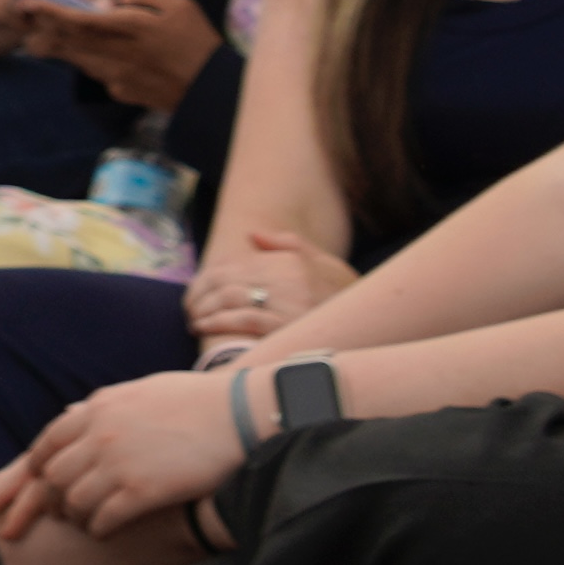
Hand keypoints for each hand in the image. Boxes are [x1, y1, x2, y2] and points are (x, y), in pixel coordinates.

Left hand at [0, 365, 255, 546]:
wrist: (238, 414)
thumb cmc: (196, 401)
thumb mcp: (141, 392)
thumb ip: (108, 407)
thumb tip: (80, 414)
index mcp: (98, 408)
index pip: (48, 441)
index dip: (39, 466)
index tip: (42, 481)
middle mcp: (100, 434)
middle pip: (53, 474)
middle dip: (53, 496)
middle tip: (61, 511)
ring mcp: (119, 463)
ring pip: (73, 500)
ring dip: (75, 516)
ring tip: (84, 524)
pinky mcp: (143, 491)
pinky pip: (103, 519)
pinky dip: (98, 530)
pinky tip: (104, 533)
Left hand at [17, 0, 216, 115]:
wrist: (213, 94)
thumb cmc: (199, 43)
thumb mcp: (179, 5)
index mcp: (130, 29)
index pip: (79, 18)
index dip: (48, 11)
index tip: (25, 2)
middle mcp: (117, 54)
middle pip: (65, 41)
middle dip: (37, 27)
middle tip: (16, 15)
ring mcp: (117, 77)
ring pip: (75, 57)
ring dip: (56, 44)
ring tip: (35, 32)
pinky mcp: (121, 92)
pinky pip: (95, 71)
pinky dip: (85, 59)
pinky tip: (82, 52)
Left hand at [185, 235, 347, 356]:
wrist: (374, 329)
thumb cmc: (346, 297)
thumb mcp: (326, 264)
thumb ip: (290, 245)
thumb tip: (254, 235)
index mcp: (292, 261)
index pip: (235, 265)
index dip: (209, 277)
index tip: (197, 291)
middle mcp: (288, 279)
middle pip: (227, 280)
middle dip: (200, 294)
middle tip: (189, 308)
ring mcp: (289, 304)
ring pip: (230, 298)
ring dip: (204, 309)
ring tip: (193, 320)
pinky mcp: (288, 329)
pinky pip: (244, 321)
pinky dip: (218, 322)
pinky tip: (203, 327)